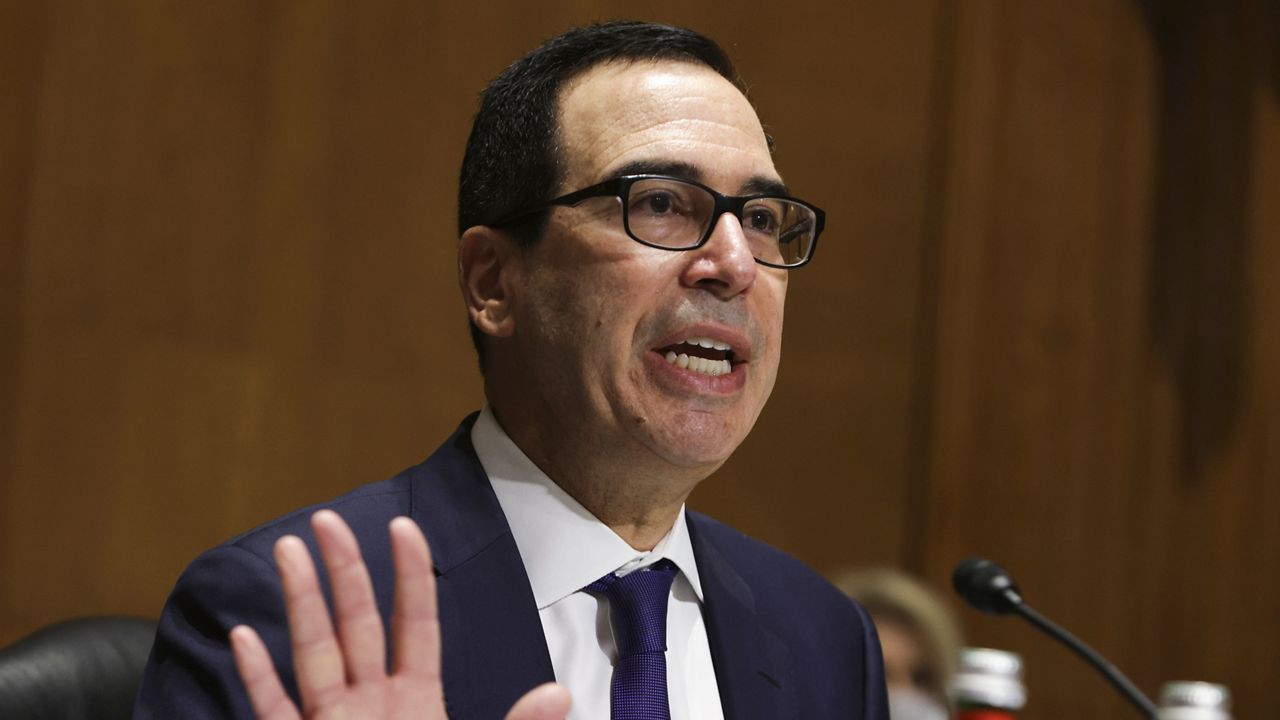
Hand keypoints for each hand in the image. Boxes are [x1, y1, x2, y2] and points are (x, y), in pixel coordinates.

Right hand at [229, 509, 570, 718]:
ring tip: (290, 552)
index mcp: (419, 701)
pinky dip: (261, 678)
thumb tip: (560, 693)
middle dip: (343, 571)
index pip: (414, 623)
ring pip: (313, 654)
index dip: (410, 576)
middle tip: (326, 520)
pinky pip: (278, 712)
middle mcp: (372, 705)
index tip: (405, 528)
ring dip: (301, 603)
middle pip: (356, 625)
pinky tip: (246, 637)